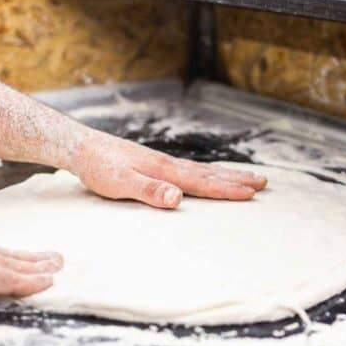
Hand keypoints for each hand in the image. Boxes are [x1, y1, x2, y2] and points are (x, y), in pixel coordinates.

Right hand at [0, 207, 62, 296]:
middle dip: (32, 259)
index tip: (21, 255)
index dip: (6, 255)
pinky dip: (32, 282)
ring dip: (39, 268)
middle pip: (8, 256)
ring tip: (58, 266)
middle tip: (54, 258)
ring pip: (15, 266)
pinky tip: (49, 282)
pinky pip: (12, 280)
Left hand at [71, 134, 267, 208]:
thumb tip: (178, 198)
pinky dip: (206, 173)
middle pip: (209, 174)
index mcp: (165, 171)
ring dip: (226, 175)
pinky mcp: (155, 165)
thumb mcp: (120, 183)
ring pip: (202, 170)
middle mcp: (168, 165)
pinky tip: (208, 175)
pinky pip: (189, 171)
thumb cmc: (98, 167)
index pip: (202, 183)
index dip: (227, 190)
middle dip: (237, 179)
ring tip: (247, 177)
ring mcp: (163, 163)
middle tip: (264, 183)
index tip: (251, 194)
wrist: (81, 147)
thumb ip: (149, 191)